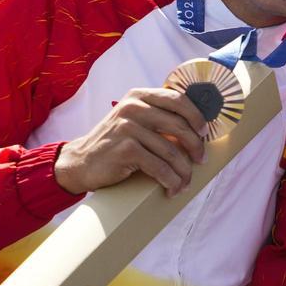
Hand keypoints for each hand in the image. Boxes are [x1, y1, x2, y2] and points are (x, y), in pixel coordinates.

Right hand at [54, 87, 209, 196]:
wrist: (80, 162)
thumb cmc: (114, 143)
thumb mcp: (133, 120)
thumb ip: (157, 116)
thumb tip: (197, 128)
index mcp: (139, 96)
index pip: (178, 99)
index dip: (196, 116)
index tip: (205, 132)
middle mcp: (133, 107)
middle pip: (179, 125)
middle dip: (195, 147)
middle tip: (201, 161)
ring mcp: (128, 127)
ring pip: (171, 151)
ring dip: (183, 171)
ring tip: (185, 183)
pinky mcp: (126, 149)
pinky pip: (159, 167)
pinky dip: (170, 181)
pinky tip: (172, 189)